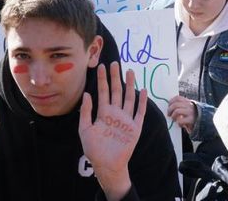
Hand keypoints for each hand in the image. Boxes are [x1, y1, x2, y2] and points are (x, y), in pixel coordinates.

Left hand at [79, 62, 146, 200]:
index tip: (101, 66)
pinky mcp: (135, 127)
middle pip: (116, 91)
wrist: (106, 165)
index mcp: (103, 113)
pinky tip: (142, 90)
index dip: (102, 80)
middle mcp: (115, 113)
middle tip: (115, 63)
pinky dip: (142, 102)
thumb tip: (86, 94)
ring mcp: (126, 119)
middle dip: (115, 77)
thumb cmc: (94, 149)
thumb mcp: (85, 130)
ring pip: (129, 98)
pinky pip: (139, 112)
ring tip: (130, 71)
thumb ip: (86, 112)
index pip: (103, 92)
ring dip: (130, 85)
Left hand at [167, 95, 196, 132]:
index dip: (171, 101)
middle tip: (169, 114)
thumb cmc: (195, 117)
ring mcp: (191, 112)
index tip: (169, 106)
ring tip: (174, 120)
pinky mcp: (191, 120)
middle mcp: (190, 105)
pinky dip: (178, 123)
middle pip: (175, 104)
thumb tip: (171, 107)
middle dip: (170, 110)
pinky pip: (180, 120)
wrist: (206, 123)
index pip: (178, 98)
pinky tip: (180, 125)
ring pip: (177, 111)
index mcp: (189, 102)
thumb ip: (182, 106)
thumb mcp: (189, 109)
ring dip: (173, 116)